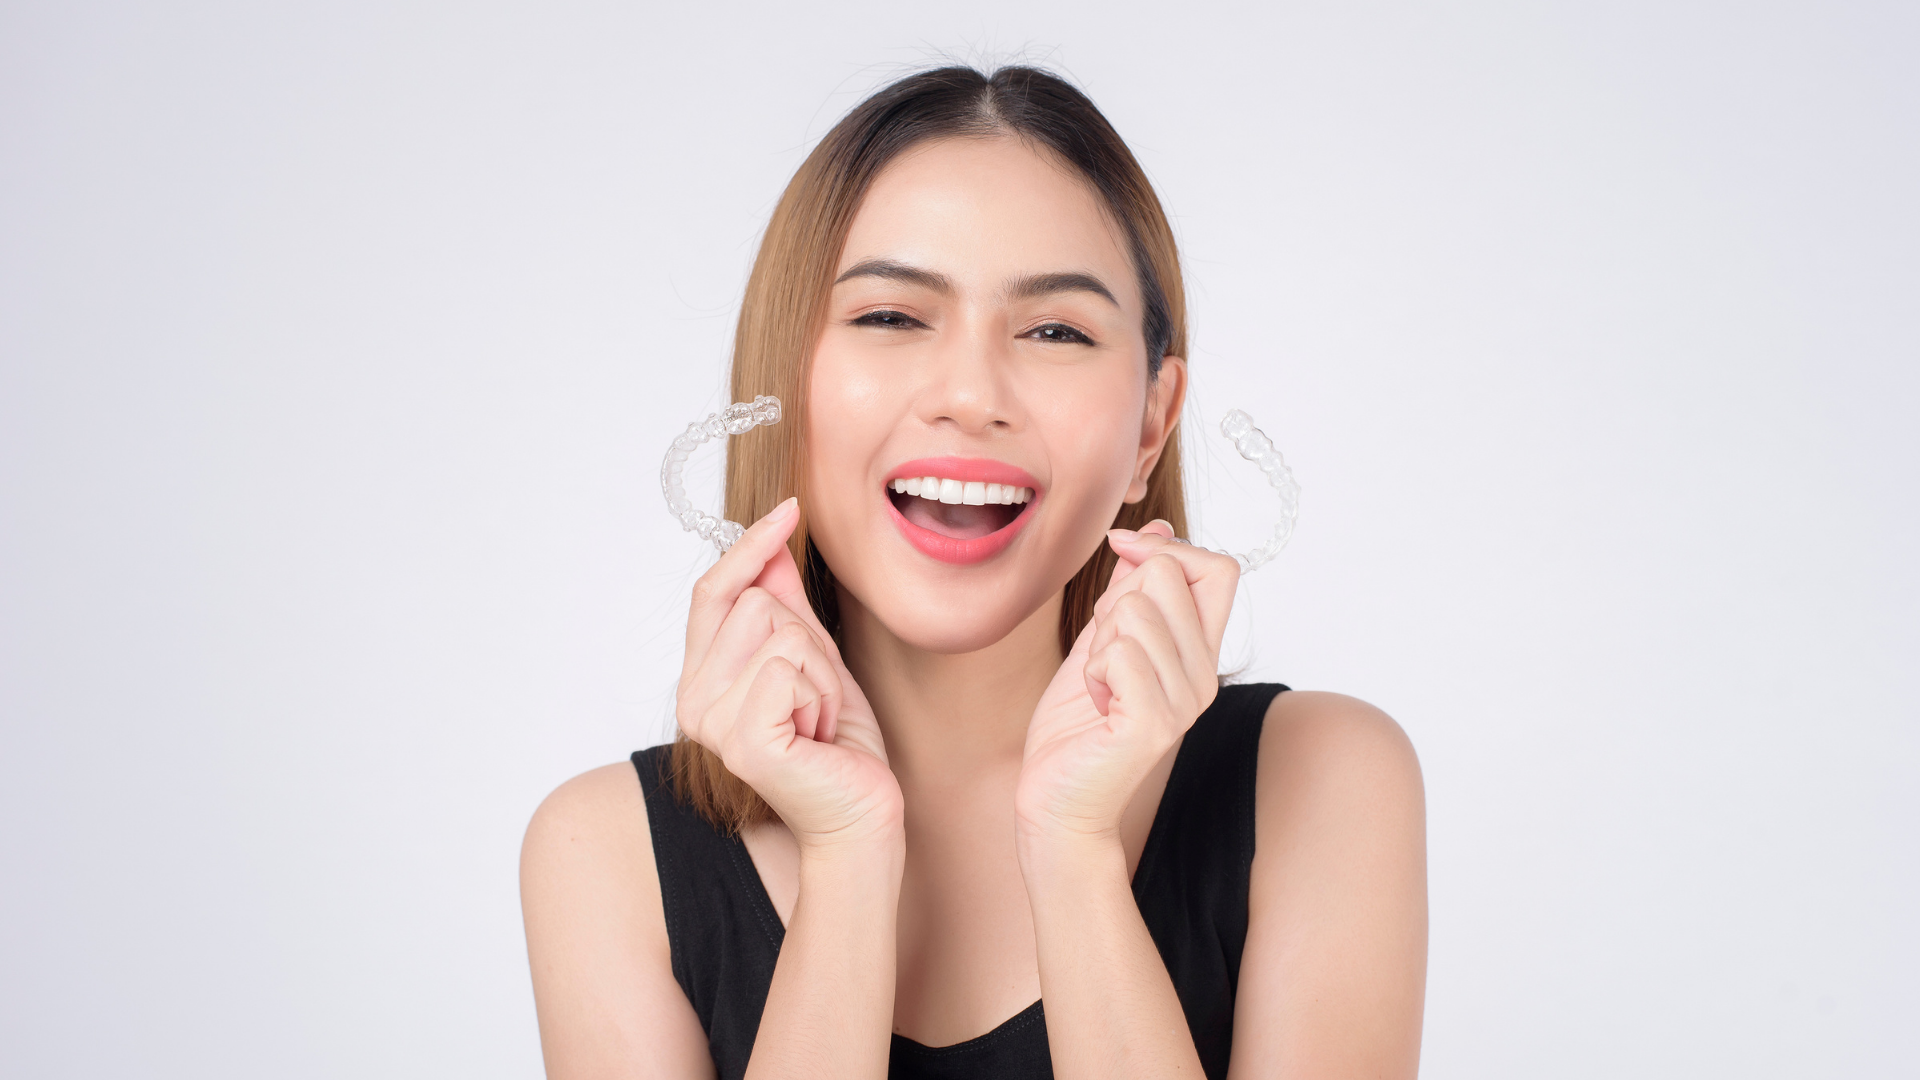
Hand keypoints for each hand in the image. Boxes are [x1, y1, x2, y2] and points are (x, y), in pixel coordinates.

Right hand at [676, 498, 901, 849]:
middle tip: (817, 697)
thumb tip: (772, 542)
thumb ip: (786, 604)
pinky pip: (790, 667)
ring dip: (820, 673)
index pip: (713, 591)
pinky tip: (818, 736)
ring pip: (781, 631)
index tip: (789, 509)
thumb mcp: (814, 658)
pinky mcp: (744, 741)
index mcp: (702, 679)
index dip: (749, 547)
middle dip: (810, 641)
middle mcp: (694, 701)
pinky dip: (822, 696)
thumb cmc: (838, 744)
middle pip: (758, 602)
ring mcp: (713, 724)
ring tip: (817, 719)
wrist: (860, 812)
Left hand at [1015, 520, 1239, 843]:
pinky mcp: (1154, 724)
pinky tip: (1097, 703)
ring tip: (1100, 685)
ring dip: (1098, 641)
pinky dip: (1092, 670)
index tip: (1124, 555)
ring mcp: (1184, 701)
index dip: (1168, 548)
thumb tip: (1153, 527)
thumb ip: (1130, 589)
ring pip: (1133, 610)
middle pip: (1168, 576)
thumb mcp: (1104, 640)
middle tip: (1103, 652)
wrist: (1057, 800)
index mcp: (1200, 652)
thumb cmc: (1077, 725)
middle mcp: (1204, 675)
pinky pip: (1119, 652)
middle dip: (1115, 599)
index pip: (1220, 568)